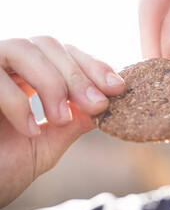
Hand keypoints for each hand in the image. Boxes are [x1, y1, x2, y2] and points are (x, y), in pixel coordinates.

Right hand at [0, 36, 124, 206]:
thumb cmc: (5, 165)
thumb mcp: (50, 142)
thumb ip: (76, 121)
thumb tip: (109, 105)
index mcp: (28, 75)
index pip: (65, 54)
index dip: (93, 66)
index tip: (117, 88)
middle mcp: (7, 66)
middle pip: (47, 44)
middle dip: (78, 75)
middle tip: (97, 104)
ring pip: (23, 48)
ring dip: (51, 83)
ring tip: (60, 119)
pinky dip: (18, 103)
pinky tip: (30, 131)